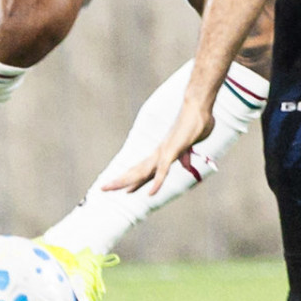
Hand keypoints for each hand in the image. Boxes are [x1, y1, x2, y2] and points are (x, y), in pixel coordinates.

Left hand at [102, 104, 216, 196]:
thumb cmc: (195, 123)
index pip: (143, 169)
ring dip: (125, 181)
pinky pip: (163, 170)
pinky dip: (157, 182)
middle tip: (103, 188)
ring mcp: (164, 152)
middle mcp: (159, 153)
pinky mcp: (172, 151)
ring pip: (142, 171)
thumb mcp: (189, 144)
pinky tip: (151, 194)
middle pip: (136, 171)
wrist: (198, 107)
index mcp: (162, 152)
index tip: (124, 189)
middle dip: (120, 180)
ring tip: (109, 187)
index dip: (133, 179)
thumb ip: (186, 156)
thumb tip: (186, 163)